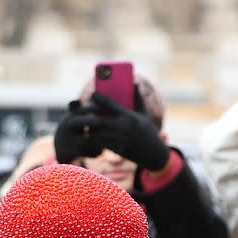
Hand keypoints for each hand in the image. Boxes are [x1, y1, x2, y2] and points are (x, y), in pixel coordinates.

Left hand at [54, 91, 168, 172]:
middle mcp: (123, 128)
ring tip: (86, 125)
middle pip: (99, 121)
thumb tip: (134, 83)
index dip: (99, 98)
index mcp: (129, 116)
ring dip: (90, 130)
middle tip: (85, 112)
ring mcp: (118, 140)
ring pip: (97, 134)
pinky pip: (100, 144)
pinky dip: (94, 140)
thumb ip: (138, 99)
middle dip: (90, 116)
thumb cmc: (148, 132)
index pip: (110, 104)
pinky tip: (92, 136)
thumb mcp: (145, 114)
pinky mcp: (115, 150)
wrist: (152, 154)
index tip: (93, 94)